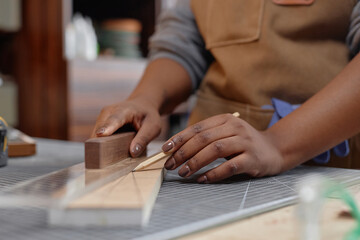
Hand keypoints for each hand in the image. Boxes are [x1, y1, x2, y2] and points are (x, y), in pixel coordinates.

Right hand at [91, 98, 161, 156]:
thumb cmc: (147, 116)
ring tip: (104, 159)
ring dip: (99, 145)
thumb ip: (144, 139)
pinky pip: (96, 137)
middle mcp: (110, 111)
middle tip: (102, 159)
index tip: (102, 134)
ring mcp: (102, 117)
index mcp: (125, 110)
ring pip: (95, 134)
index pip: (115, 119)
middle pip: (101, 128)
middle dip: (100, 142)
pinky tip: (105, 154)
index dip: (108, 127)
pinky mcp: (99, 124)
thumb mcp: (153, 127)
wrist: (142, 106)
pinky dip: (100, 145)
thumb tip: (133, 153)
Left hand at [162, 113, 284, 182]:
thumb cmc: (244, 143)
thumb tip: (176, 149)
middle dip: (183, 152)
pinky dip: (213, 173)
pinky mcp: (253, 159)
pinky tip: (202, 179)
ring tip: (182, 172)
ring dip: (195, 162)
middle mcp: (235, 128)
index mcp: (225, 120)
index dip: (179, 138)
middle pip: (204, 138)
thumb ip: (206, 138)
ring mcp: (245, 142)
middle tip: (170, 165)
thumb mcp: (226, 134)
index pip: (197, 128)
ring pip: (215, 150)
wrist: (275, 149)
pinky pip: (230, 166)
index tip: (165, 149)